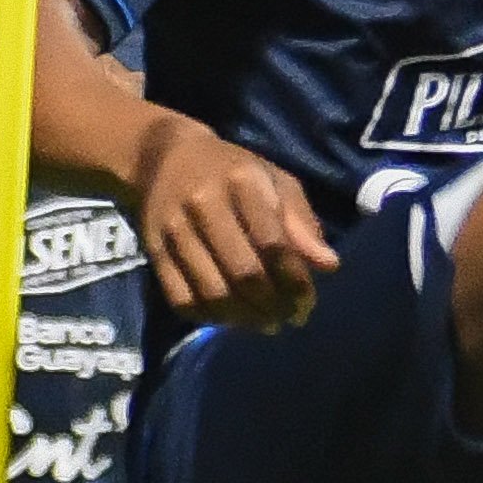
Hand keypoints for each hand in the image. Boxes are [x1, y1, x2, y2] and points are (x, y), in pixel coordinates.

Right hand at [139, 129, 329, 327]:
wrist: (164, 159)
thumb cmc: (232, 171)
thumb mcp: (275, 181)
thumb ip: (302, 222)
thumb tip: (328, 266)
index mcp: (241, 181)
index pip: (273, 242)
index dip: (293, 280)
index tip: (307, 302)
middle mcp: (203, 204)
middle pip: (243, 273)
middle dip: (272, 304)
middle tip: (288, 318)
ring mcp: (173, 231)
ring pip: (212, 293)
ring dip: (244, 318)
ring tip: (264, 322)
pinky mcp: (153, 252)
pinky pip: (182, 299)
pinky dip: (210, 317)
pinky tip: (230, 317)